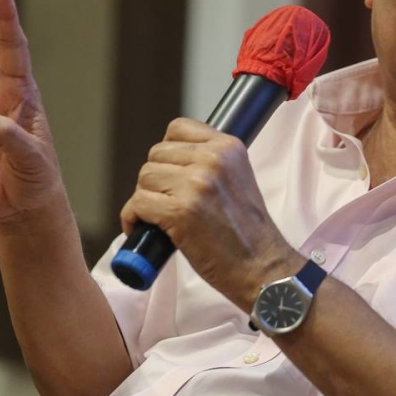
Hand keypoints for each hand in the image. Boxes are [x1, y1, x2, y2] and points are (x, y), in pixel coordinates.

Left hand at [120, 117, 301, 306]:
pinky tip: (146, 230)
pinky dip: (133, 218)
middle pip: (156, 154)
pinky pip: (138, 203)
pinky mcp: (181, 211)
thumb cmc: (247, 231)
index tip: (172, 174)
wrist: (262, 267)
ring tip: (158, 217)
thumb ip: (211, 162)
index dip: (168, 152)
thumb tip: (170, 161)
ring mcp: (196, 184)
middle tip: (166, 202)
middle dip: (155, 179)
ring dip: (144, 199)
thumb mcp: (238, 178)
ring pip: (145, 178)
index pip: (178, 128)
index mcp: (229, 147)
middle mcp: (214, 159)